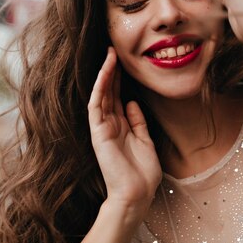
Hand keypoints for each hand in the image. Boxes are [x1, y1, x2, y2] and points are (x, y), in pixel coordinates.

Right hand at [87, 47, 161, 214]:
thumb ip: (138, 121)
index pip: (117, 96)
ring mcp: (102, 127)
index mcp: (121, 126)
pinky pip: (97, 104)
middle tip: (113, 48)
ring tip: (110, 53)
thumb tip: (131, 102)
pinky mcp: (98, 131)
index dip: (119, 78)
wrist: (136, 194)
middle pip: (108, 91)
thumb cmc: (142, 173)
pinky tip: (105, 71)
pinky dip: (100, 86)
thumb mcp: (145, 141)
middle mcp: (109, 124)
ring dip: (105, 73)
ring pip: (101, 94)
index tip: (123, 59)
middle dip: (111, 70)